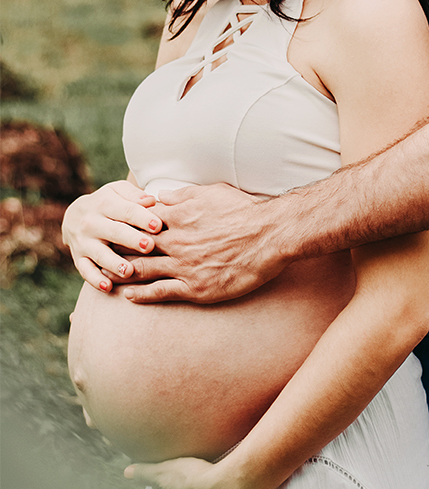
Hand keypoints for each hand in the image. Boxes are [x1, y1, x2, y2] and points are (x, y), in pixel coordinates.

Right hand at [62, 181, 160, 291]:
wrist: (74, 215)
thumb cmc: (108, 202)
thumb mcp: (118, 191)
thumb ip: (134, 195)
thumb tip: (150, 200)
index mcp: (104, 203)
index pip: (126, 210)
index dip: (142, 218)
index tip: (158, 225)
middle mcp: (91, 222)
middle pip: (114, 232)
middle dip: (132, 240)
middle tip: (149, 246)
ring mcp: (84, 242)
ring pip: (100, 254)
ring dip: (114, 264)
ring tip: (129, 271)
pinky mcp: (78, 258)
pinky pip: (85, 270)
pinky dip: (95, 280)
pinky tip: (108, 287)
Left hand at [120, 183, 286, 304]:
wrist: (269, 236)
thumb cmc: (243, 210)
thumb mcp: (211, 192)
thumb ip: (183, 195)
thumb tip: (161, 195)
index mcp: (178, 217)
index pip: (140, 221)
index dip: (124, 225)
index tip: (111, 228)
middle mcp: (176, 241)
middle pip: (135, 247)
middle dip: (115, 251)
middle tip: (99, 255)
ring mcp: (184, 266)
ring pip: (142, 271)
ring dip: (121, 274)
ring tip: (106, 277)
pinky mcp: (195, 287)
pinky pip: (160, 292)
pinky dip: (140, 294)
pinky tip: (129, 296)